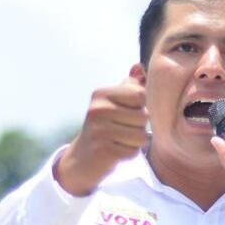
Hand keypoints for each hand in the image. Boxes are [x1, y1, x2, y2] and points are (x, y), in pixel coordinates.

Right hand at [55, 73, 147, 195]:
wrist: (82, 158)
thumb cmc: (104, 126)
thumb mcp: (113, 102)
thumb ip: (129, 85)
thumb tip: (138, 66)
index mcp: (100, 94)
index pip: (140, 95)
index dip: (140, 106)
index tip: (126, 113)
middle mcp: (97, 110)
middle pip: (143, 116)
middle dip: (139, 126)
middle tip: (121, 130)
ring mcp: (99, 131)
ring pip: (141, 136)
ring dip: (135, 142)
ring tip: (119, 141)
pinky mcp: (103, 151)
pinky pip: (133, 151)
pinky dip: (129, 154)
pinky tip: (116, 151)